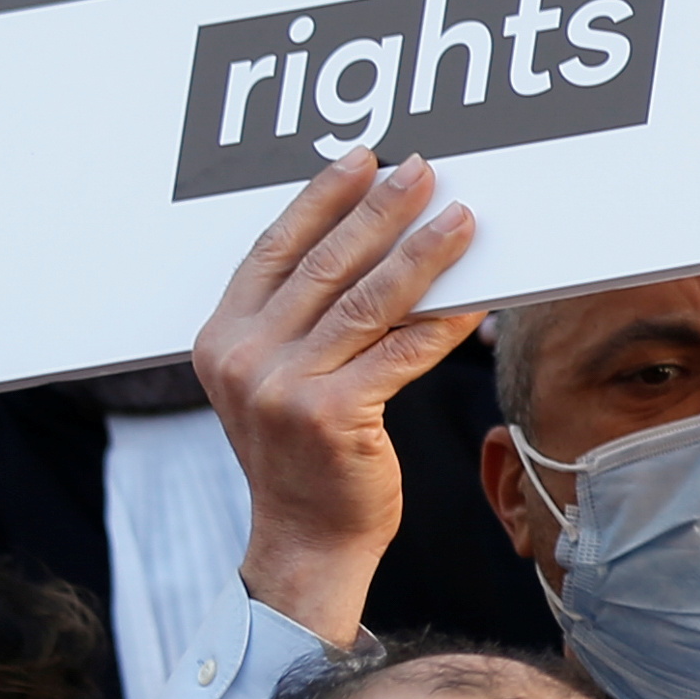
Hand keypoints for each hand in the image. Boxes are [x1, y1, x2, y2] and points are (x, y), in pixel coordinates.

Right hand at [197, 150, 483, 643]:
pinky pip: (402, 352)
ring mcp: (284, 387)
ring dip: (422, 253)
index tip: (360, 159)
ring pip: (369, 301)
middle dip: (378, 210)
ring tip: (461, 218)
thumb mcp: (275, 380)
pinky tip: (478, 295)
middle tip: (422, 169)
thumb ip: (297, 321)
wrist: (305, 539)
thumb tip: (367, 248)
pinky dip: (446, 320)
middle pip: (325, 264)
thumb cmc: (304, 455)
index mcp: (222, 338)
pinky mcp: (333, 415)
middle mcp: (244, 358)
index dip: (319, 199)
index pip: (274, 249)